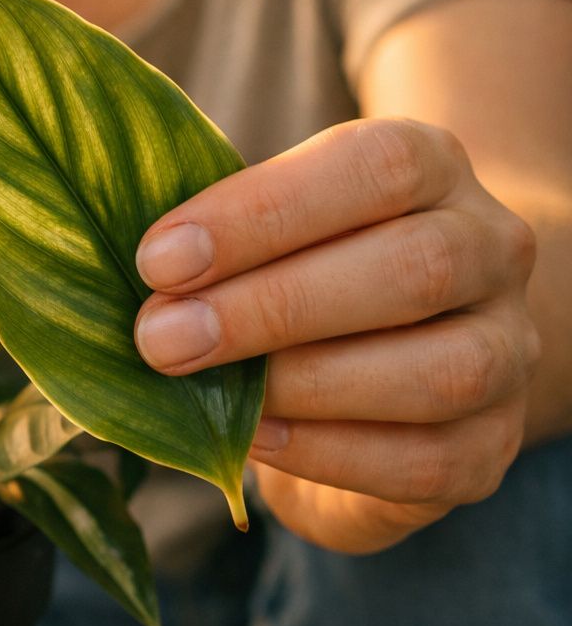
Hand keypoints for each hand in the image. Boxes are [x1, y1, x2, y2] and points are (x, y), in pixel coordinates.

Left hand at [132, 118, 538, 553]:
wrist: (383, 359)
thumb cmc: (288, 270)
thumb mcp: (258, 229)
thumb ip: (211, 238)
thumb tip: (117, 271)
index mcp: (430, 166)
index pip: (374, 166)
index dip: (262, 212)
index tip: (159, 259)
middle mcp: (490, 249)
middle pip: (412, 267)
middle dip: (271, 307)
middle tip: (162, 338)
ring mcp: (507, 350)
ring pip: (439, 370)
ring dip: (303, 384)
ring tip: (206, 395)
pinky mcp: (492, 446)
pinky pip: (427, 459)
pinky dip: (330, 454)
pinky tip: (254, 440)